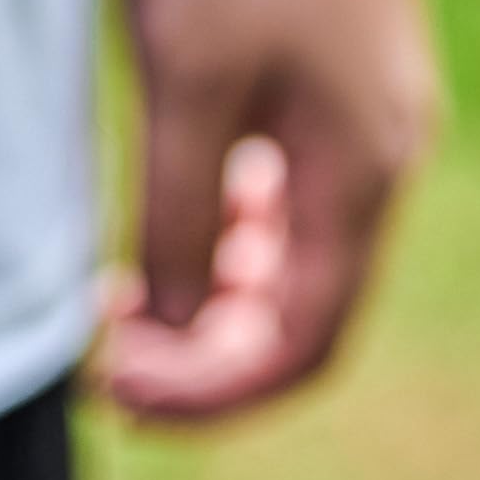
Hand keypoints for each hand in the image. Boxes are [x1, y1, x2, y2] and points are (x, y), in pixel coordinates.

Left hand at [99, 0, 439, 420]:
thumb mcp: (189, 83)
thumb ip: (178, 223)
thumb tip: (167, 329)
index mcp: (360, 178)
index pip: (298, 350)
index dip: (209, 395)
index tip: (120, 395)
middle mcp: (377, 167)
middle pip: (294, 323)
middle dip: (197, 359)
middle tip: (103, 363)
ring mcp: (360, 131)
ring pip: (287, 272)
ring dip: (204, 308)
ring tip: (117, 310)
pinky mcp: (330, 96)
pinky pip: (281, 212)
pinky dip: (220, 246)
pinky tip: (161, 238)